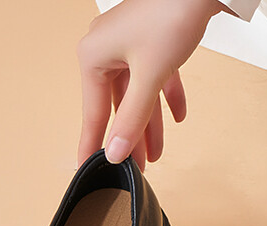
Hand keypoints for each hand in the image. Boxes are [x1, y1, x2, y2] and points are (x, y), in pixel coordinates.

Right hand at [77, 0, 225, 169]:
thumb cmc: (169, 15)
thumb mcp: (149, 76)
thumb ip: (132, 119)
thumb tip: (115, 153)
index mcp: (94, 57)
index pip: (94, 113)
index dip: (94, 144)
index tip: (88, 169)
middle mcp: (107, 50)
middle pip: (119, 107)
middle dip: (132, 138)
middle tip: (136, 169)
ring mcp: (128, 46)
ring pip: (138, 96)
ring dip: (150, 124)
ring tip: (158, 153)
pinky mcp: (150, 42)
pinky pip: (154, 78)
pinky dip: (166, 97)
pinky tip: (177, 116)